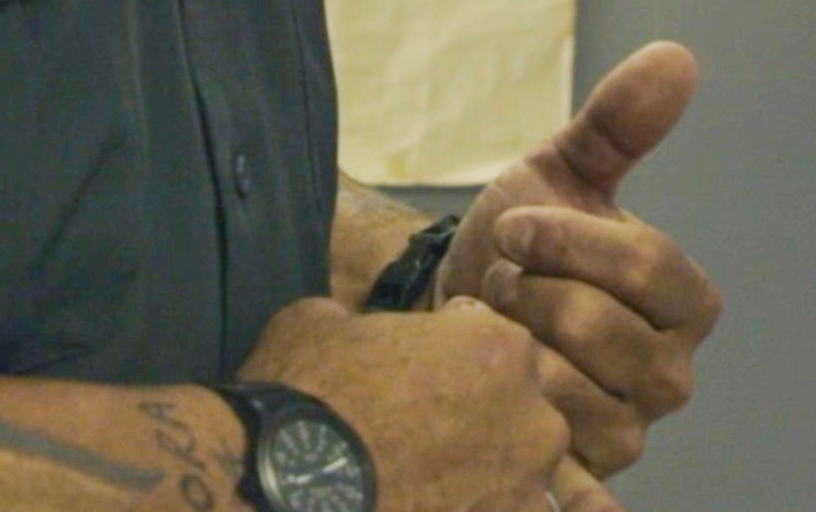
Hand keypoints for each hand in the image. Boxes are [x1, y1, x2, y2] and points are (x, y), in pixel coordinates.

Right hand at [239, 295, 565, 511]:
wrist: (282, 486)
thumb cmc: (304, 395)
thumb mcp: (322, 321)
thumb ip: (366, 322)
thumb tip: (356, 331)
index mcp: (499, 348)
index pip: (495, 342)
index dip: (455, 353)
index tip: (419, 371)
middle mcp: (532, 420)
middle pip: (521, 413)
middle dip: (483, 419)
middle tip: (423, 435)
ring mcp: (523, 490)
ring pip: (520, 478)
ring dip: (488, 477)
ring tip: (428, 481)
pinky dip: (476, 509)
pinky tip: (433, 504)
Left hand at [441, 42, 724, 480]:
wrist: (454, 315)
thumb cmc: (519, 243)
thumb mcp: (557, 174)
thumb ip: (616, 124)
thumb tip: (676, 57)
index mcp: (686, 301)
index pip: (649, 269)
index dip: (571, 242)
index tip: (514, 227)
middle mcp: (673, 375)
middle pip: (603, 330)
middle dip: (530, 294)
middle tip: (498, 281)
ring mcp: (630, 430)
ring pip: (565, 390)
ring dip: (505, 347)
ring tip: (487, 325)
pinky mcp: (583, 473)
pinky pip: (546, 449)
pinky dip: (505, 412)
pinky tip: (484, 383)